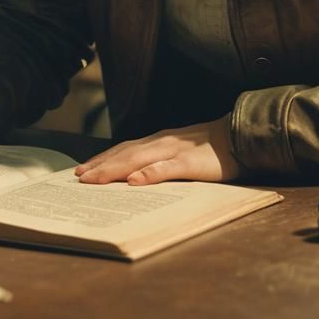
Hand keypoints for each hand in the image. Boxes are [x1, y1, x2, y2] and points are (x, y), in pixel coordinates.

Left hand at [74, 115, 239, 184]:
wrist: (239, 137)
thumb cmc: (209, 149)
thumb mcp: (179, 152)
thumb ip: (159, 161)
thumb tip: (135, 177)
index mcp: (158, 141)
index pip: (123, 149)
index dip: (102, 159)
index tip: (82, 170)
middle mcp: (161, 142)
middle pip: (125, 154)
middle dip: (100, 166)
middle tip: (79, 178)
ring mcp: (175, 151)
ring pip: (139, 160)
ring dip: (114, 169)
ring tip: (95, 179)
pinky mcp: (190, 162)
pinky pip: (167, 168)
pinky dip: (149, 174)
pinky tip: (135, 182)